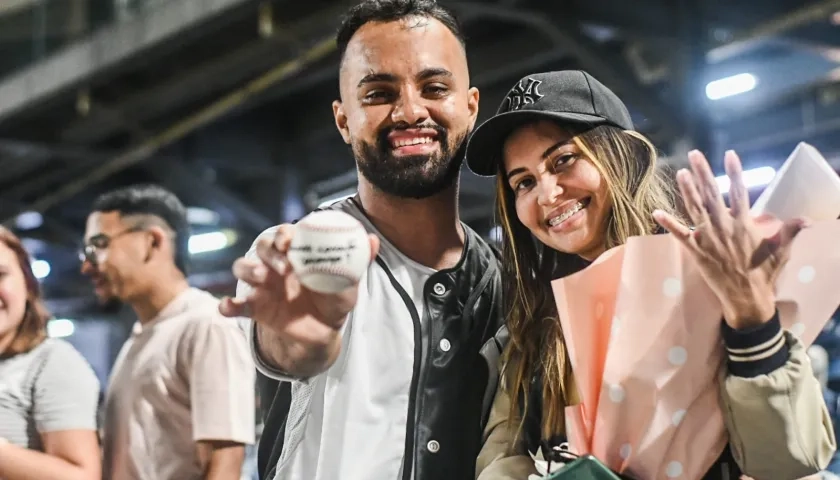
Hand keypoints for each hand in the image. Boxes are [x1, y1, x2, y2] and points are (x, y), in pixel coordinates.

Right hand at [219, 223, 379, 373]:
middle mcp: (276, 264)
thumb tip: (373, 240)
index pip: (284, 234)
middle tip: (282, 262)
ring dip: (248, 269)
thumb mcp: (348, 282)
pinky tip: (229, 307)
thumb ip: (358, 261)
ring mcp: (262, 285)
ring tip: (262, 277)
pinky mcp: (253, 307)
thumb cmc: (334, 299)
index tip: (289, 240)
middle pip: (262, 246)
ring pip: (243, 268)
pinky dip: (227, 304)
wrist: (321, 332)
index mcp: (296, 253)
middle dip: (269, 251)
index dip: (283, 234)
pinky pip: (235, 304)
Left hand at [653, 150, 807, 328]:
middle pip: (712, 194)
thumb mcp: (781, 251)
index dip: (734, 172)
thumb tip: (807, 220)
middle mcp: (725, 227)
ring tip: (680, 172)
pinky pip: (680, 235)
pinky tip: (656, 212)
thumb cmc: (764, 274)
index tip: (729, 154)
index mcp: (744, 224)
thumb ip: (790, 232)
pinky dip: (669, 224)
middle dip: (704, 173)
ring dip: (687, 190)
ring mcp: (709, 238)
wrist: (747, 298)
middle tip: (695, 154)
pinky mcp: (696, 251)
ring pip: (695, 209)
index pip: (739, 192)